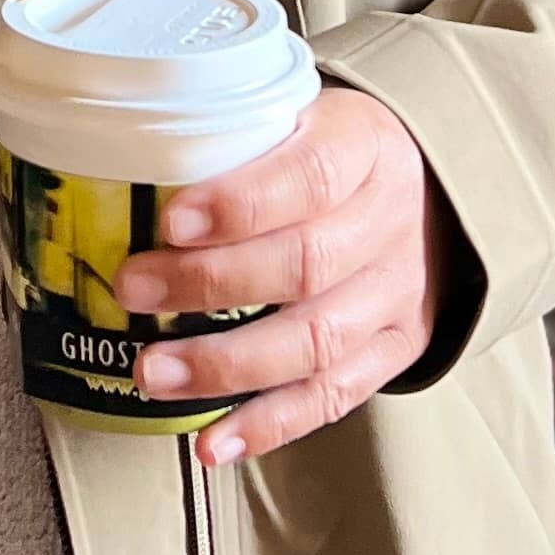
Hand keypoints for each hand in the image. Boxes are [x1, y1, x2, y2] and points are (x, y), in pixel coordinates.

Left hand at [116, 85, 457, 468]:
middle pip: (304, 265)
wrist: (433, 195)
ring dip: (227, 366)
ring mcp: (394, 297)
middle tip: (134, 291)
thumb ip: (237, 135)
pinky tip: (212, 441)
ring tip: (154, 373)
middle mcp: (388, 225)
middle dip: (210, 284)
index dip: (239, 204)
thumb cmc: (332, 151)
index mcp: (366, 149)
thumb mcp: (302, 113)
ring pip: (315, 341)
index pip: (309, 177)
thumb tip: (121, 157)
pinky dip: (269, 425)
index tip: (170, 220)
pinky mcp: (393, 353)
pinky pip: (331, 398)